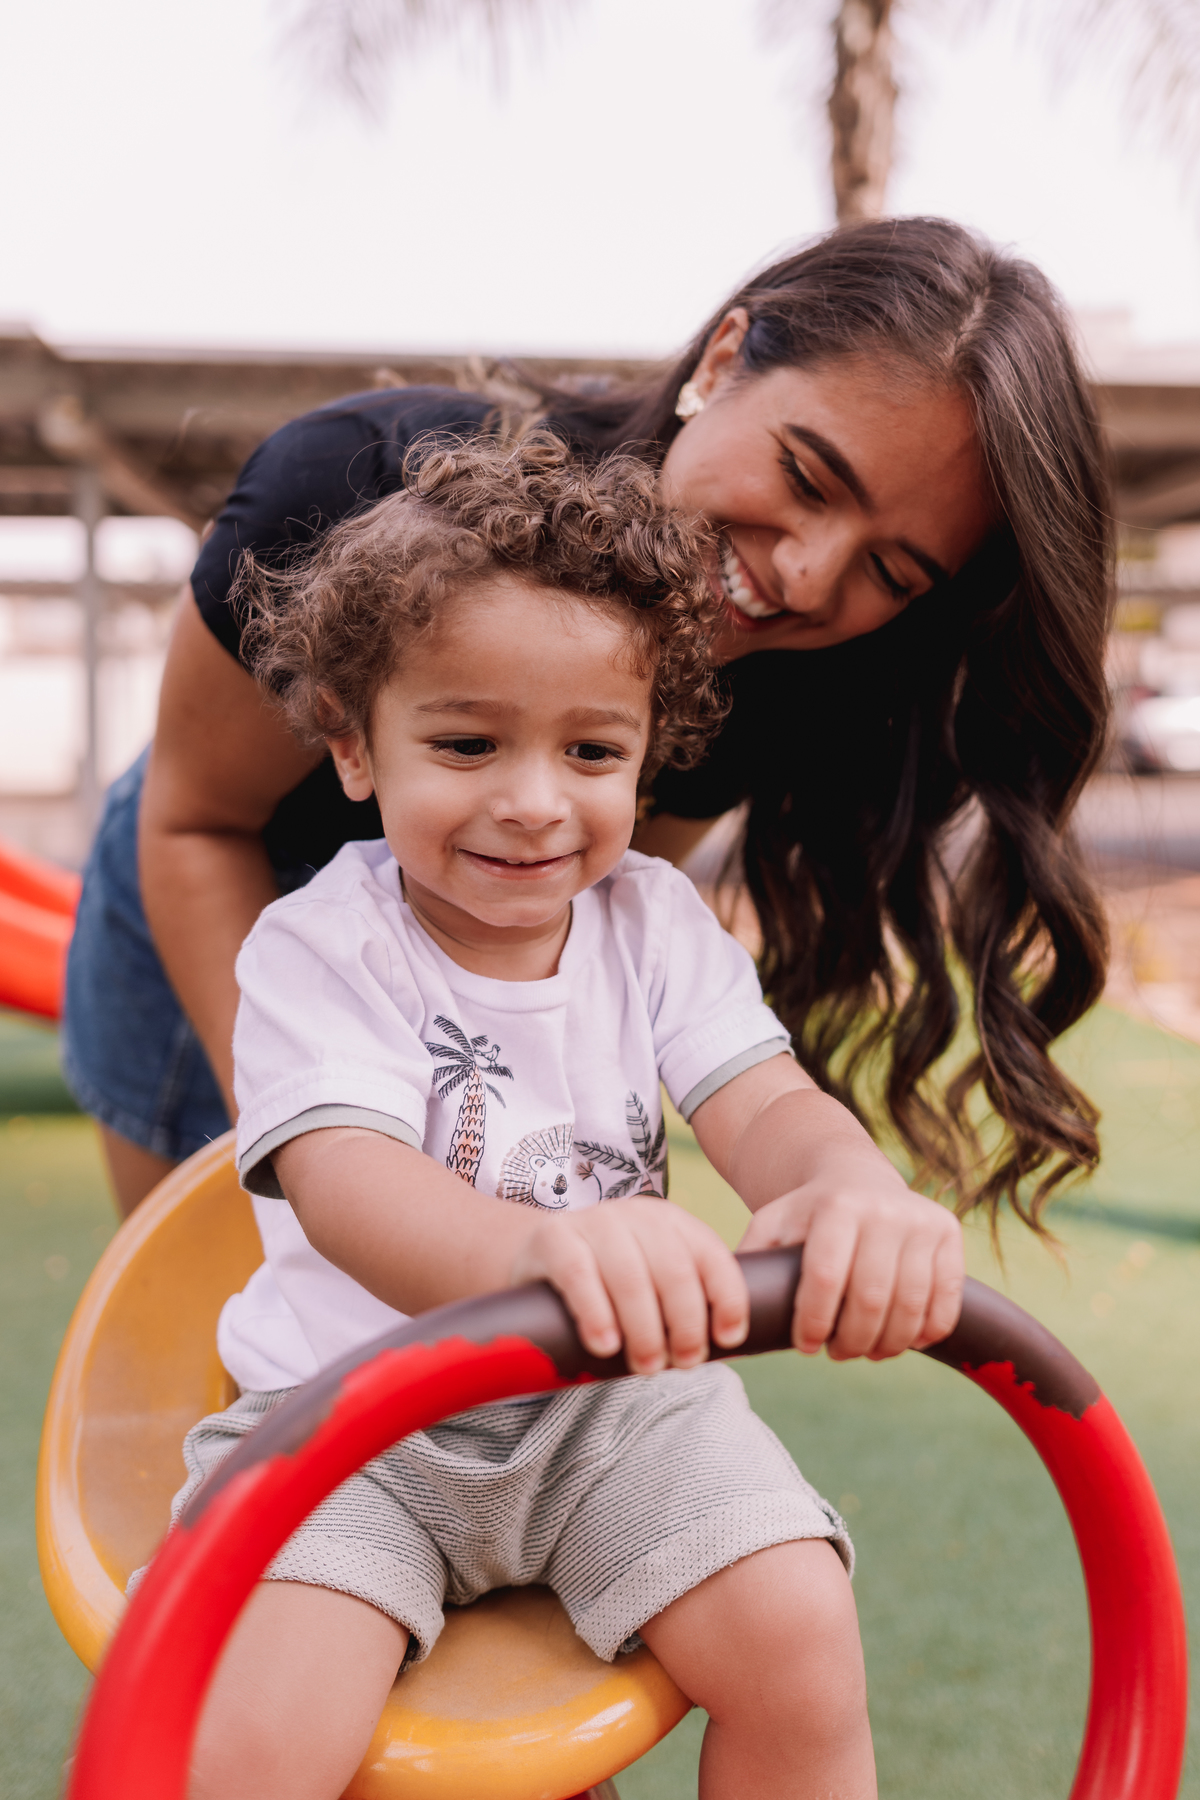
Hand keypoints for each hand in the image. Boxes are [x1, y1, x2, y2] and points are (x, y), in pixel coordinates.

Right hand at [509, 1198, 748, 1374]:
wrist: (536, 1259)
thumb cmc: (607, 1286)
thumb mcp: (652, 1282)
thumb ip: (684, 1304)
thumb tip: (731, 1348)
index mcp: (670, 1222)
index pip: (711, 1255)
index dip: (727, 1298)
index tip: (728, 1340)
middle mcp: (636, 1214)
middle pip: (674, 1269)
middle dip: (685, 1323)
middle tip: (683, 1364)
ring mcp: (592, 1221)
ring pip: (630, 1275)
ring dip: (644, 1329)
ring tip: (647, 1367)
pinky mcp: (552, 1238)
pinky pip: (579, 1276)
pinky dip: (597, 1314)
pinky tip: (605, 1346)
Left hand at [738, 1164, 963, 1361]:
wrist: (857, 1176)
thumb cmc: (808, 1214)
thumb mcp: (773, 1224)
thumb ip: (752, 1263)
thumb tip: (726, 1320)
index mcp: (836, 1206)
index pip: (826, 1278)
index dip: (814, 1322)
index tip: (804, 1346)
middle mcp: (884, 1210)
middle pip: (871, 1299)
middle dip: (851, 1341)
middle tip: (837, 1354)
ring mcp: (922, 1221)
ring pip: (910, 1306)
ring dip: (887, 1344)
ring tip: (866, 1351)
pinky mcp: (949, 1234)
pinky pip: (945, 1301)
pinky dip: (926, 1332)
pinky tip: (904, 1341)